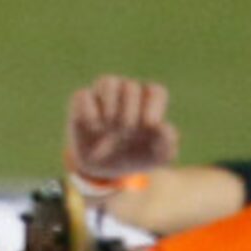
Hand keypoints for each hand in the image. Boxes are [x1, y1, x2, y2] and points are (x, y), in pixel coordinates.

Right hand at [63, 75, 179, 188]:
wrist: (107, 169)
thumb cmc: (137, 155)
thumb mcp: (159, 157)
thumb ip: (168, 142)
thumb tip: (162, 126)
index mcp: (149, 101)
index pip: (156, 91)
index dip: (154, 107)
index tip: (149, 126)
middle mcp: (126, 93)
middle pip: (131, 87)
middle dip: (130, 112)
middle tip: (127, 132)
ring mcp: (103, 95)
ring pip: (107, 81)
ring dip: (110, 105)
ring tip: (110, 125)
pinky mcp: (82, 102)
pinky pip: (83, 95)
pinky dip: (89, 112)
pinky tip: (95, 128)